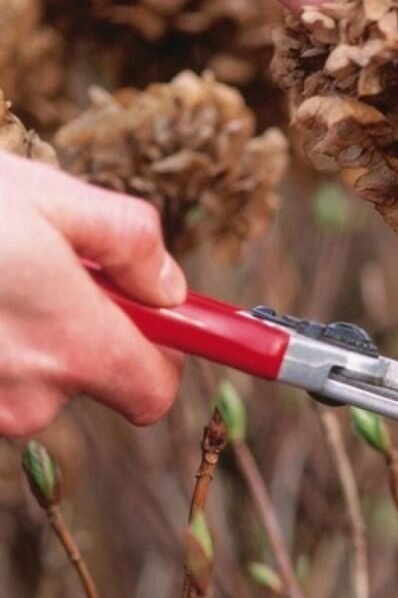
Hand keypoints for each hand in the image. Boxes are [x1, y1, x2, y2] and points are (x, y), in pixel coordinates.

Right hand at [0, 153, 185, 436]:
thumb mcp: (60, 201)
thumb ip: (134, 245)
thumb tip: (171, 290)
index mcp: (73, 347)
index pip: (152, 392)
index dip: (163, 357)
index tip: (161, 326)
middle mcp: (25, 396)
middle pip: (89, 378)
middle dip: (82, 328)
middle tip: (48, 268)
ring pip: (31, 377)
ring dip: (25, 332)